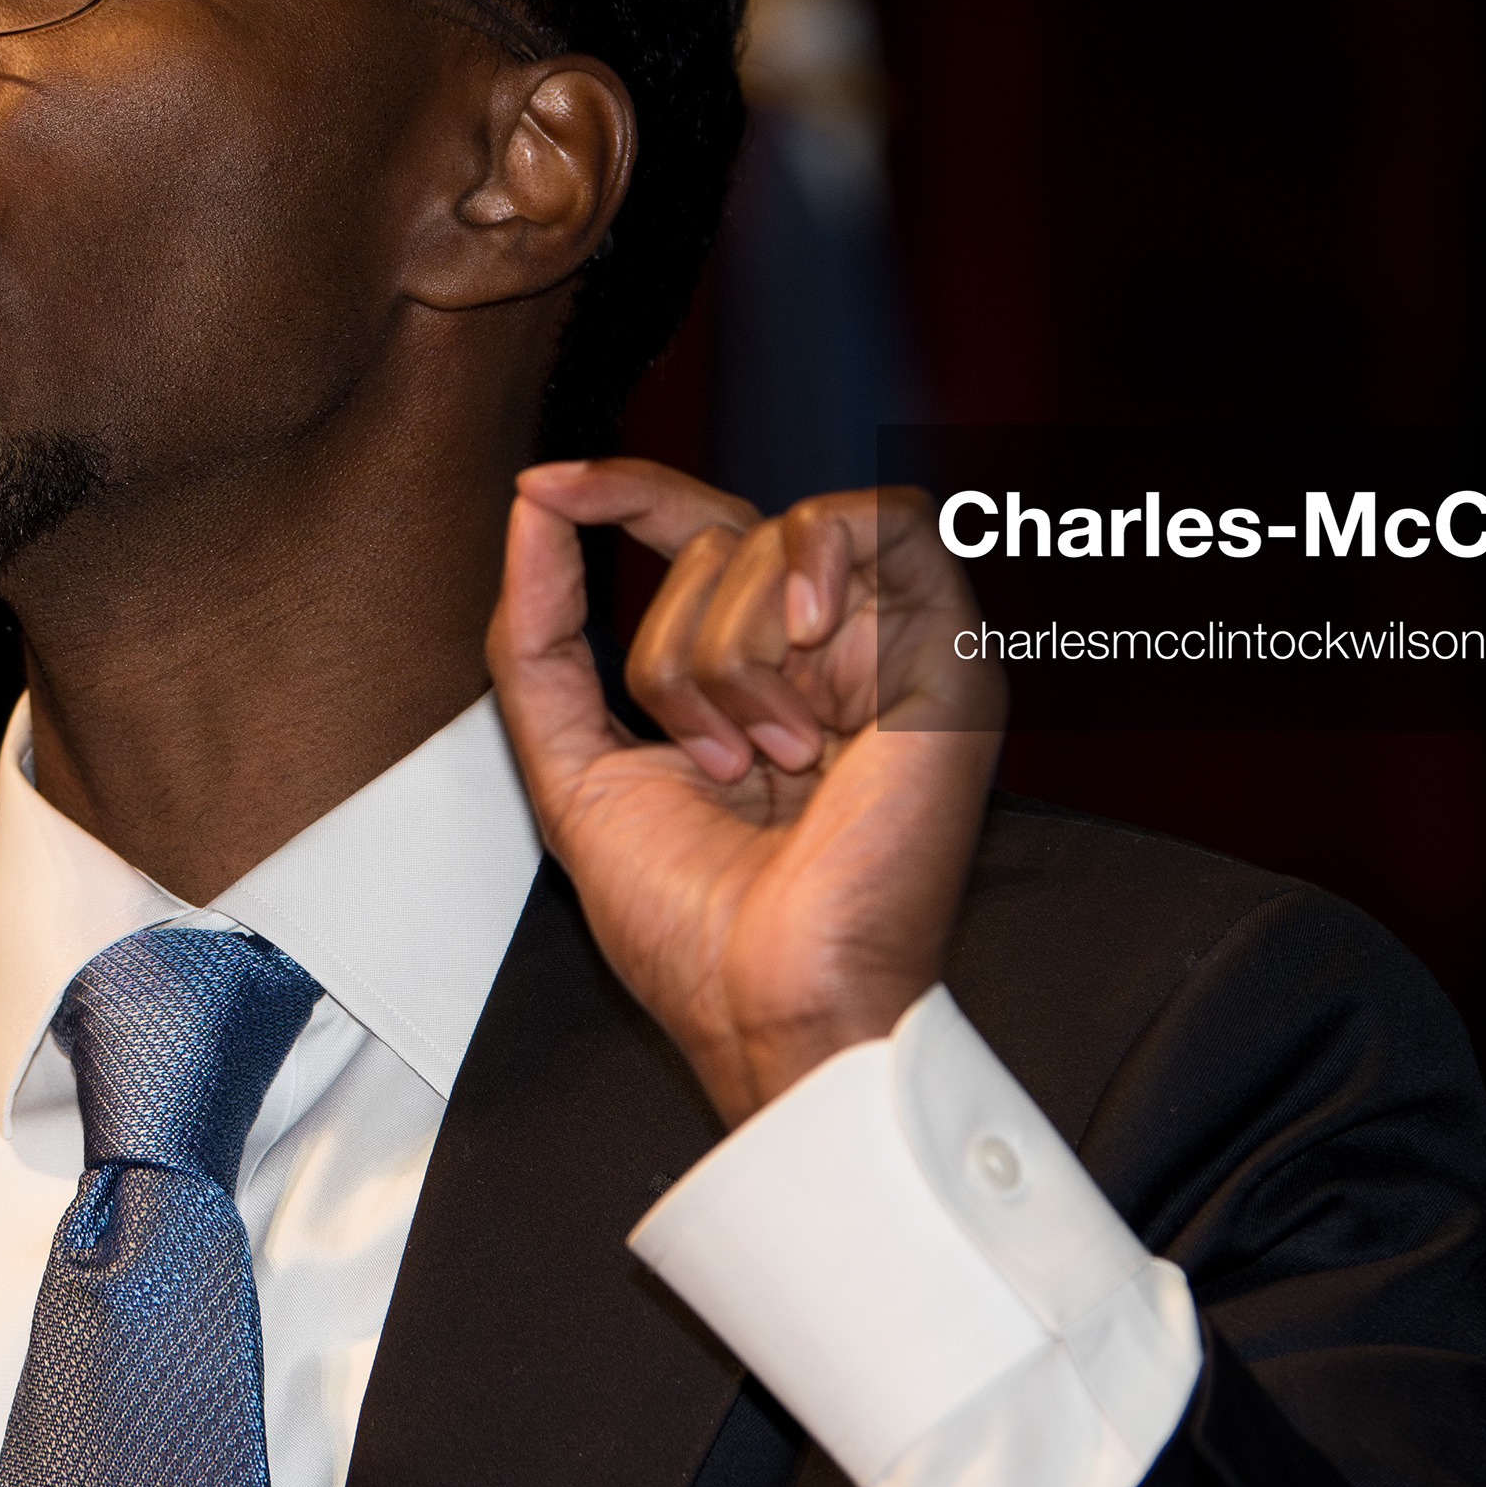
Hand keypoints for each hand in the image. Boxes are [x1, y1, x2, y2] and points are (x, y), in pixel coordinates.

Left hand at [490, 460, 1006, 1125]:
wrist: (770, 999)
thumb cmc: (692, 924)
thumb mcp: (572, 761)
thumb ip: (537, 635)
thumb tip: (533, 506)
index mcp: (756, 677)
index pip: (694, 533)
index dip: (620, 491)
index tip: (543, 487)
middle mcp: (827, 654)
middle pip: (715, 537)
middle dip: (670, 649)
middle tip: (711, 761)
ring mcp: (891, 648)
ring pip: (776, 534)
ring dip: (731, 654)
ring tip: (769, 759)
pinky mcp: (952, 650)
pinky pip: (883, 520)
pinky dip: (821, 566)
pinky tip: (814, 646)